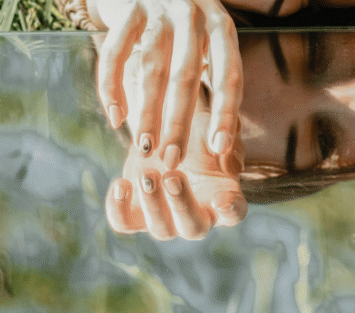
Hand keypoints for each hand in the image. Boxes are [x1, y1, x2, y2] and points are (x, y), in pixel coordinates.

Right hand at [90, 0, 241, 168]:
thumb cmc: (189, 15)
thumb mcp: (211, 35)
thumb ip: (216, 76)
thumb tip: (227, 138)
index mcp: (221, 26)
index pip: (230, 72)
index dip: (225, 111)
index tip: (220, 149)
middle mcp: (193, 15)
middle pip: (187, 73)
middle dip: (179, 120)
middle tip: (172, 160)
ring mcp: (159, 8)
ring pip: (151, 66)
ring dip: (146, 110)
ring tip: (142, 147)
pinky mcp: (128, 6)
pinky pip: (116, 50)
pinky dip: (112, 84)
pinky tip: (115, 115)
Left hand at [106, 107, 246, 239]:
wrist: (164, 129)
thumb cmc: (198, 128)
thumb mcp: (212, 126)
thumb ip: (222, 134)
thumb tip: (221, 144)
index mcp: (224, 195)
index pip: (234, 212)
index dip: (229, 210)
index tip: (221, 200)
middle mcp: (197, 215)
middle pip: (193, 226)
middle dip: (181, 203)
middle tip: (172, 177)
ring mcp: (165, 219)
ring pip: (160, 227)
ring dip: (152, 202)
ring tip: (146, 174)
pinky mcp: (135, 214)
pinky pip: (124, 223)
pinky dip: (119, 208)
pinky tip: (121, 184)